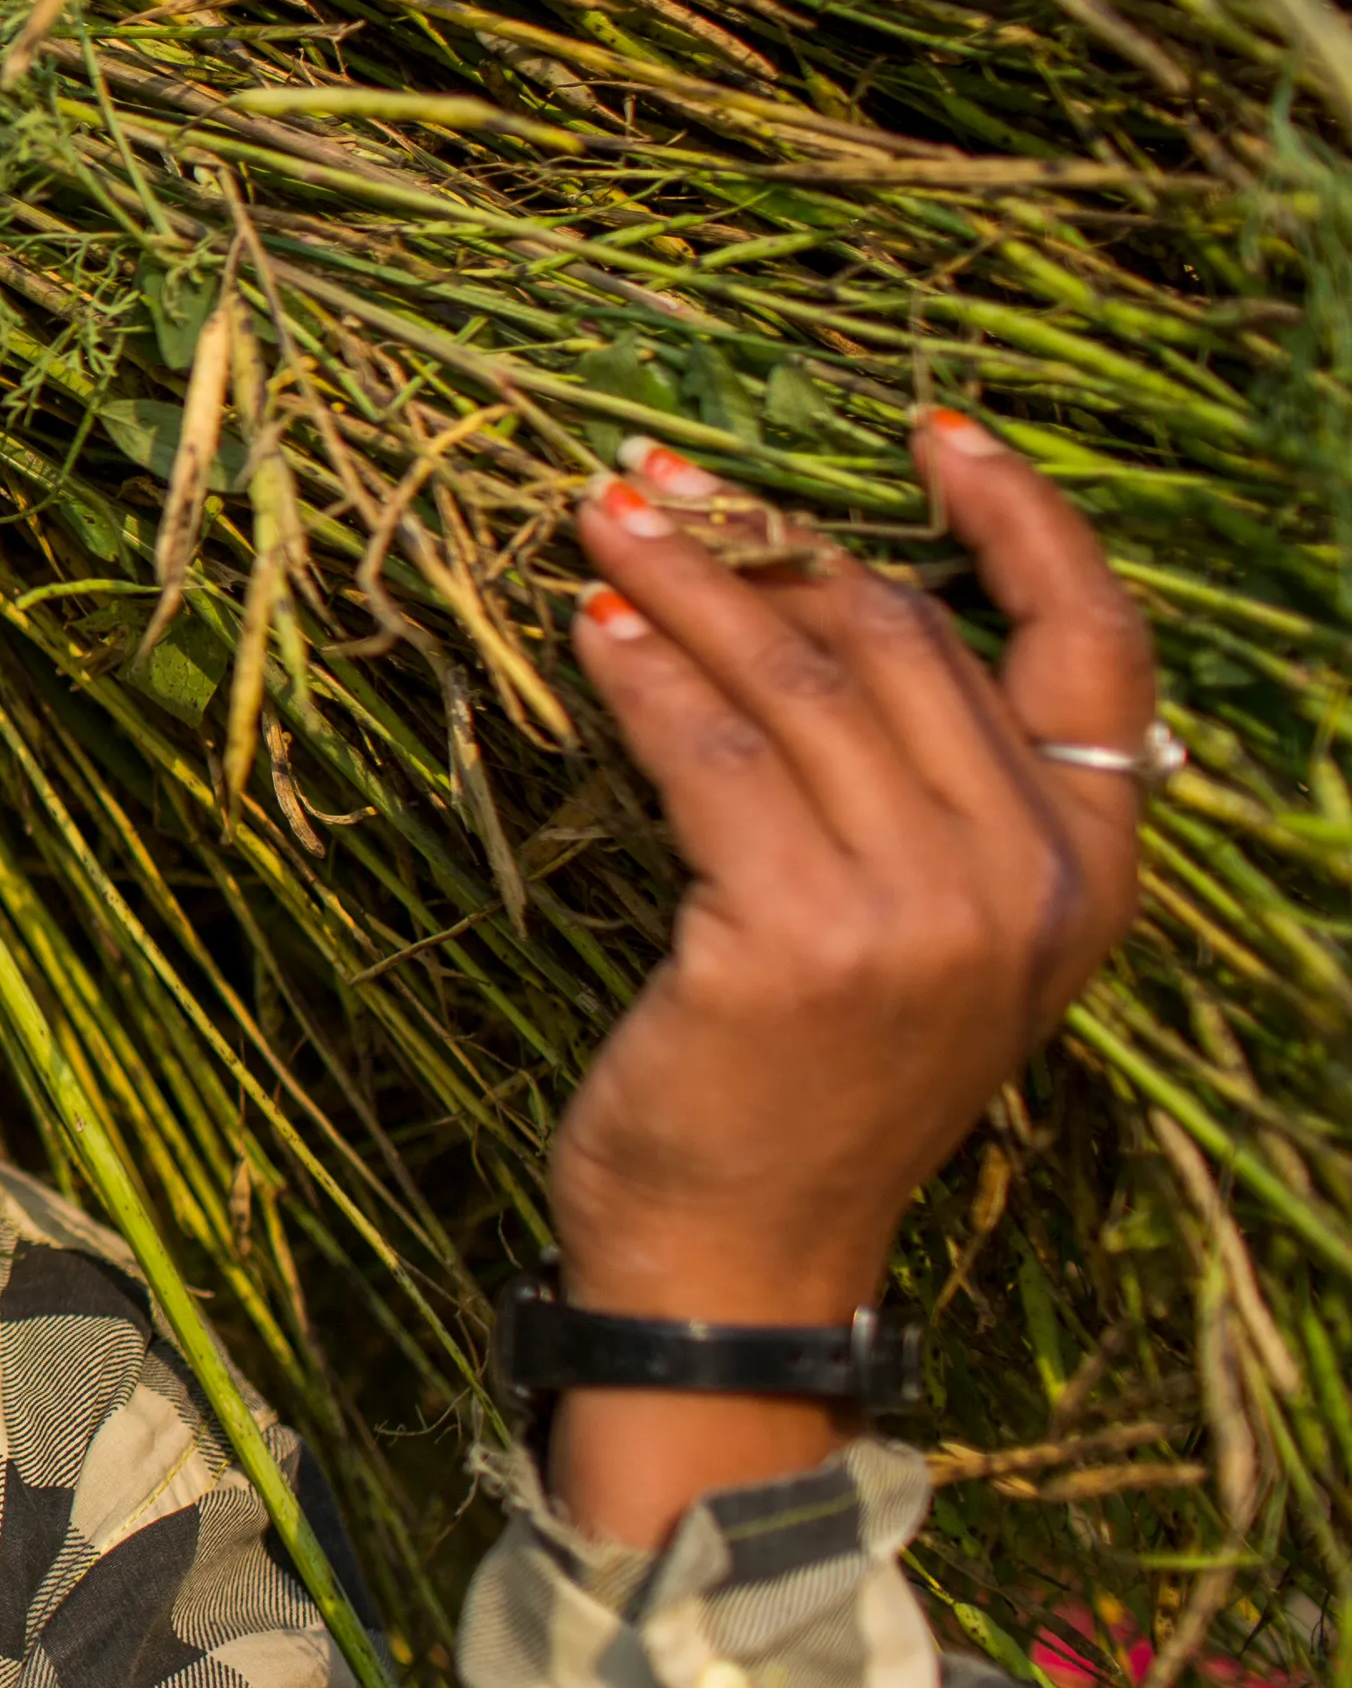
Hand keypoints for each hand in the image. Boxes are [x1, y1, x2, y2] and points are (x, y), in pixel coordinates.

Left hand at [543, 411, 1152, 1543]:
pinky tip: (591, 632)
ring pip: (796, 679)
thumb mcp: (925, 939)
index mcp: (1089, 874)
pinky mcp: (800, 934)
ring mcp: (921, 911)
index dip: (1023, 522)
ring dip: (685, 583)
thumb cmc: (810, 1086)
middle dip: (772, 541)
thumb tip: (823, 602)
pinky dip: (643, 676)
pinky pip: (710, 753)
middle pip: (904, 641)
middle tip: (661, 480)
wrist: (745, 1254)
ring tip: (601, 524)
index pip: (1097, 651)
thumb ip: (926, 794)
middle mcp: (1027, 883)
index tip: (934, 433)